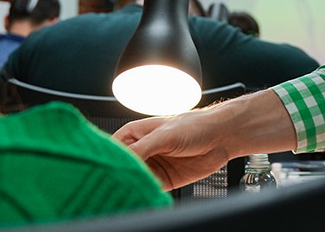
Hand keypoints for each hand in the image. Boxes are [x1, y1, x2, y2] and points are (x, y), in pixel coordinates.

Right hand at [114, 111, 234, 189]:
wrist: (221, 137)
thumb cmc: (194, 125)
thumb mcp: (164, 135)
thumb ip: (143, 148)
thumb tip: (123, 161)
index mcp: (135, 134)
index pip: (113, 150)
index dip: (107, 161)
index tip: (104, 173)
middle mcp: (142, 150)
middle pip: (122, 168)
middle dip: (119, 178)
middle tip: (114, 188)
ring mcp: (152, 166)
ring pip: (135, 180)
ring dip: (132, 188)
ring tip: (127, 195)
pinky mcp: (164, 180)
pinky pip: (150, 190)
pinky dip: (146, 195)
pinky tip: (144, 198)